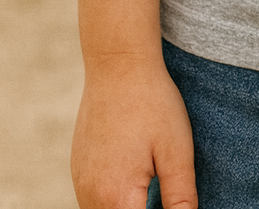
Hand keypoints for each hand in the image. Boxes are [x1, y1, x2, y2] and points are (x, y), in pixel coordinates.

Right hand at [71, 56, 196, 208]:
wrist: (118, 64)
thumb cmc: (151, 104)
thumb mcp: (177, 153)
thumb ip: (180, 200)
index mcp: (117, 198)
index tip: (171, 200)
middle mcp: (91, 196)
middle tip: (162, 191)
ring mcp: (80, 182)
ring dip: (125, 208)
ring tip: (149, 189)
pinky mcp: (78, 169)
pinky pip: (93, 199)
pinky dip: (113, 200)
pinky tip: (133, 180)